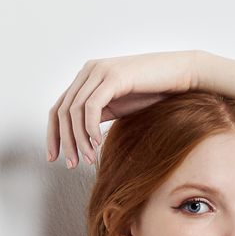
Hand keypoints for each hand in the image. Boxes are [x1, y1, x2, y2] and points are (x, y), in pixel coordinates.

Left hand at [45, 53, 204, 168]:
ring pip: (74, 111)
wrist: (181, 75)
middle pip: (62, 111)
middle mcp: (88, 71)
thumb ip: (98, 114)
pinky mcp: (113, 76)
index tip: (54, 157)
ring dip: (79, 139)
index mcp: (86, 77)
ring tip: (88, 159)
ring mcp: (99, 71)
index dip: (54, 134)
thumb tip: (80, 136)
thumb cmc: (154, 91)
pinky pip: (92, 106)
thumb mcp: (119, 106)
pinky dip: (90, 128)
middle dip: (65, 141)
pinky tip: (98, 143)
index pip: (59, 108)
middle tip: (71, 164)